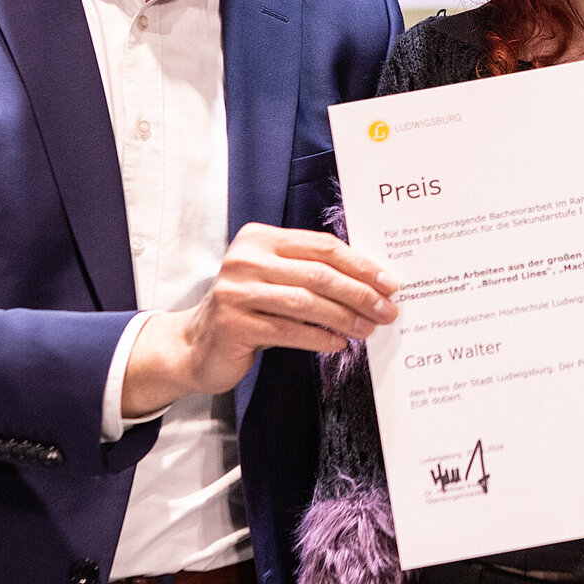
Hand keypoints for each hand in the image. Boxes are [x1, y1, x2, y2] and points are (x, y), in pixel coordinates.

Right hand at [123, 223, 397, 414]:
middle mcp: (245, 258)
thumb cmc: (248, 310)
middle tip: (387, 310)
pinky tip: (338, 343)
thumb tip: (372, 284)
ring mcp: (236, 291)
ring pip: (305, 302)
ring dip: (344, 317)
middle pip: (318, 273)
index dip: (360, 265)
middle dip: (359, 293)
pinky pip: (287, 330)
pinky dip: (318, 337)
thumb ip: (311, 272)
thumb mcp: (276, 280)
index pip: (322, 246)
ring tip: (368, 329)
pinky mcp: (232, 323)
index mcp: (260, 238)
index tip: (389, 283)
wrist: (195, 344)